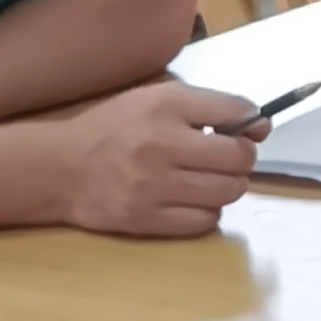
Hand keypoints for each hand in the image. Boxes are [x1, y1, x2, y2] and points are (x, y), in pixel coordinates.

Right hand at [51, 81, 264, 239]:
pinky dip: (208, 212)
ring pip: (227, 192)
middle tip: (227, 159)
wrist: (60, 169)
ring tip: (210, 179)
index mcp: (165, 106)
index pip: (236, 112)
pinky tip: (193, 200)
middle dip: (242, 158)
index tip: (251, 131)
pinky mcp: (145, 219)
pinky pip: (204, 221)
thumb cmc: (115, 129)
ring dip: (228, 186)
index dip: (252, 124)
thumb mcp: (157, 99)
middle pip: (238, 158)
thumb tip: (260, 126)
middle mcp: (160, 145)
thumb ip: (209, 106)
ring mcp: (152, 186)